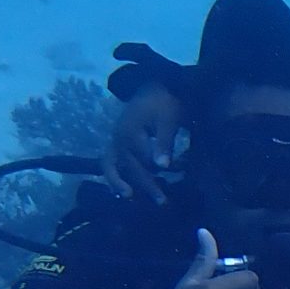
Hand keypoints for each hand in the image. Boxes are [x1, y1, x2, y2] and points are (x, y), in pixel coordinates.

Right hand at [107, 81, 183, 201]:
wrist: (154, 86)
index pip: (145, 159)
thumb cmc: (165, 102)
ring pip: (113, 167)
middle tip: (163, 202)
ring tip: (131, 199)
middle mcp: (118, 139)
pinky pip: (109, 162)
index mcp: (131, 132)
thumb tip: (162, 167)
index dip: (163, 168)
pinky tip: (123, 191)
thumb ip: (164, 142)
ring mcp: (115, 141)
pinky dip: (114, 176)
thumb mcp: (168, 119)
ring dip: (121, 184)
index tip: (180, 173)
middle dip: (147, 185)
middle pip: (131, 167)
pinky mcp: (116, 143)